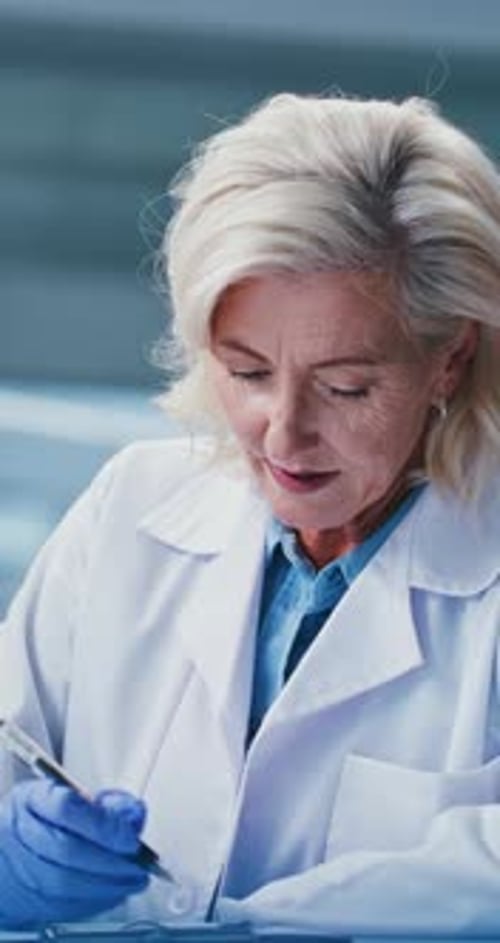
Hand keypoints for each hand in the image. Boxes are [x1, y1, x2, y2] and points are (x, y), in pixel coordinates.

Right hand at [0, 778, 149, 927]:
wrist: (8, 854)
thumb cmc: (43, 820)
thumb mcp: (70, 794)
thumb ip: (104, 803)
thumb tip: (133, 815)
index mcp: (33, 801)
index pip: (66, 808)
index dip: (102, 823)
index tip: (130, 833)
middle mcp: (22, 834)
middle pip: (67, 849)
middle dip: (110, 859)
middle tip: (139, 862)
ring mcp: (23, 869)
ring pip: (65, 883)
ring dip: (108, 884)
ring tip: (134, 878)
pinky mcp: (30, 899)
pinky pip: (65, 905)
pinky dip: (97, 901)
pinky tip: (114, 892)